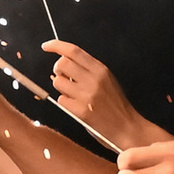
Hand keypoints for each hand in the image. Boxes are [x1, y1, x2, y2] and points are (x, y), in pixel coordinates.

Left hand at [44, 42, 161, 148]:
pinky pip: (61, 100)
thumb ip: (88, 71)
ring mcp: (87, 95)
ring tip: (73, 95)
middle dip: (58, 70)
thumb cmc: (115, 105)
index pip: (74, 51)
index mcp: (101, 70)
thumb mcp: (107, 81)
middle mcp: (94, 79)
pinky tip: (77, 107)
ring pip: (58, 82)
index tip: (46, 46)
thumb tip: (63, 64)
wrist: (127, 127)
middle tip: (64, 77)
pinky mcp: (81, 111)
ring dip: (61, 88)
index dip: (57, 46)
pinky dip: (65, 103)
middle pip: (62, 63)